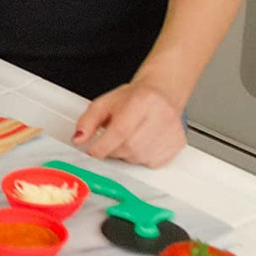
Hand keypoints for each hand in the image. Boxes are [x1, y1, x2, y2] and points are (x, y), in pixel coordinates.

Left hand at [72, 80, 186, 167]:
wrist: (162, 93)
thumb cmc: (134, 98)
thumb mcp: (105, 102)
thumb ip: (88, 121)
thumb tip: (78, 139)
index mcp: (142, 100)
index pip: (120, 130)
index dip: (102, 145)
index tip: (92, 150)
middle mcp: (161, 116)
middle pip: (129, 147)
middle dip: (113, 149)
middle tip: (110, 140)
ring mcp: (172, 132)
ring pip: (139, 158)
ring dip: (126, 154)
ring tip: (127, 138)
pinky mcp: (177, 145)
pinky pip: (151, 163)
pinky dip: (140, 158)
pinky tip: (140, 143)